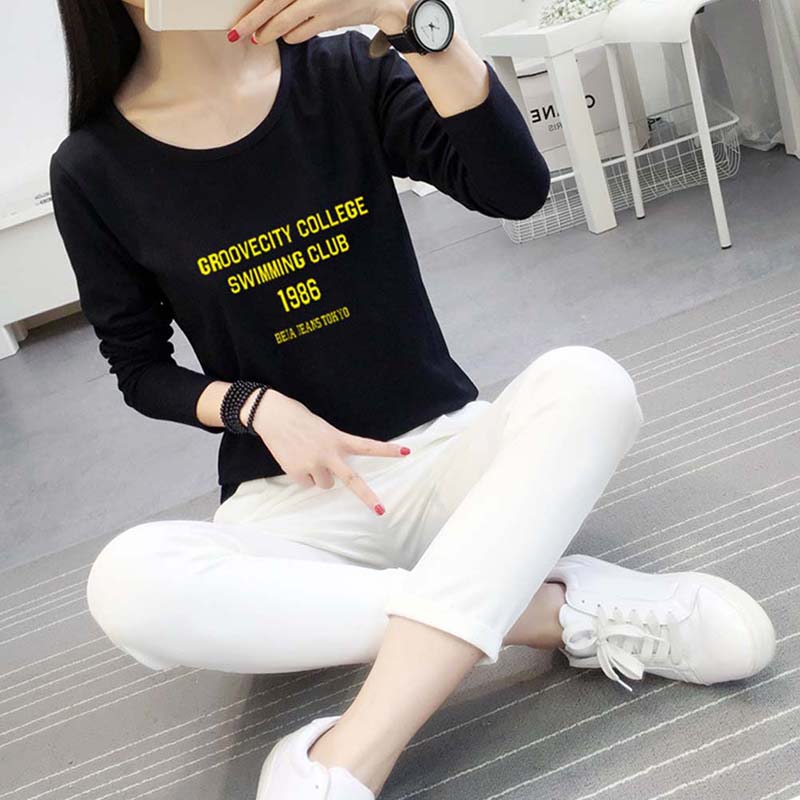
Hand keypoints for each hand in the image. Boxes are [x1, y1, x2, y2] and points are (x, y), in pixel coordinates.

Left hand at [231, 0, 414, 44]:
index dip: (252, 8)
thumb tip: (263, 3)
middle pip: (271, 6)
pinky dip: (290, 36)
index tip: (238, 18)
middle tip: (236, 35)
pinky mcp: (328, 20)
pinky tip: (288, 35)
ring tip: (260, 38)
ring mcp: (319, 3)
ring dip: (270, 33)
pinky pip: (299, 34)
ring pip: (284, 25)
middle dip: (251, 23)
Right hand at [250, 388, 411, 514]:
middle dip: (367, 496)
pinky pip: (306, 484)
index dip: (387, 450)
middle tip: (380, 510)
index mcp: (338, 439)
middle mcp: (329, 453)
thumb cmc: (301, 421)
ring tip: (307, 457)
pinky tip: (295, 460)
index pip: (367, 446)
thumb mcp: (324, 430)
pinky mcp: (297, 471)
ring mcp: (313, 463)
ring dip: (318, 476)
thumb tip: (334, 473)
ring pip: (324, 485)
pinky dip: (302, 476)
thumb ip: (334, 448)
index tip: (406, 452)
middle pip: (352, 480)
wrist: (274, 416)